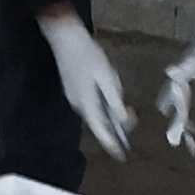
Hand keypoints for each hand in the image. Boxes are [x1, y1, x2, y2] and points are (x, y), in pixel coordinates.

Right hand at [39, 9, 134, 158]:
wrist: (65, 38)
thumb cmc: (88, 55)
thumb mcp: (106, 77)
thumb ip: (114, 99)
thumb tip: (122, 119)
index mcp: (87, 103)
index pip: (101, 130)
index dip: (112, 144)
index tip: (122, 156)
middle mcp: (79, 104)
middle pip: (98, 122)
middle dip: (114, 130)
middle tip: (129, 130)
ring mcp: (74, 96)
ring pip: (95, 113)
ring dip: (109, 118)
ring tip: (124, 119)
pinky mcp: (73, 88)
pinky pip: (91, 104)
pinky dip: (102, 107)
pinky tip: (111, 102)